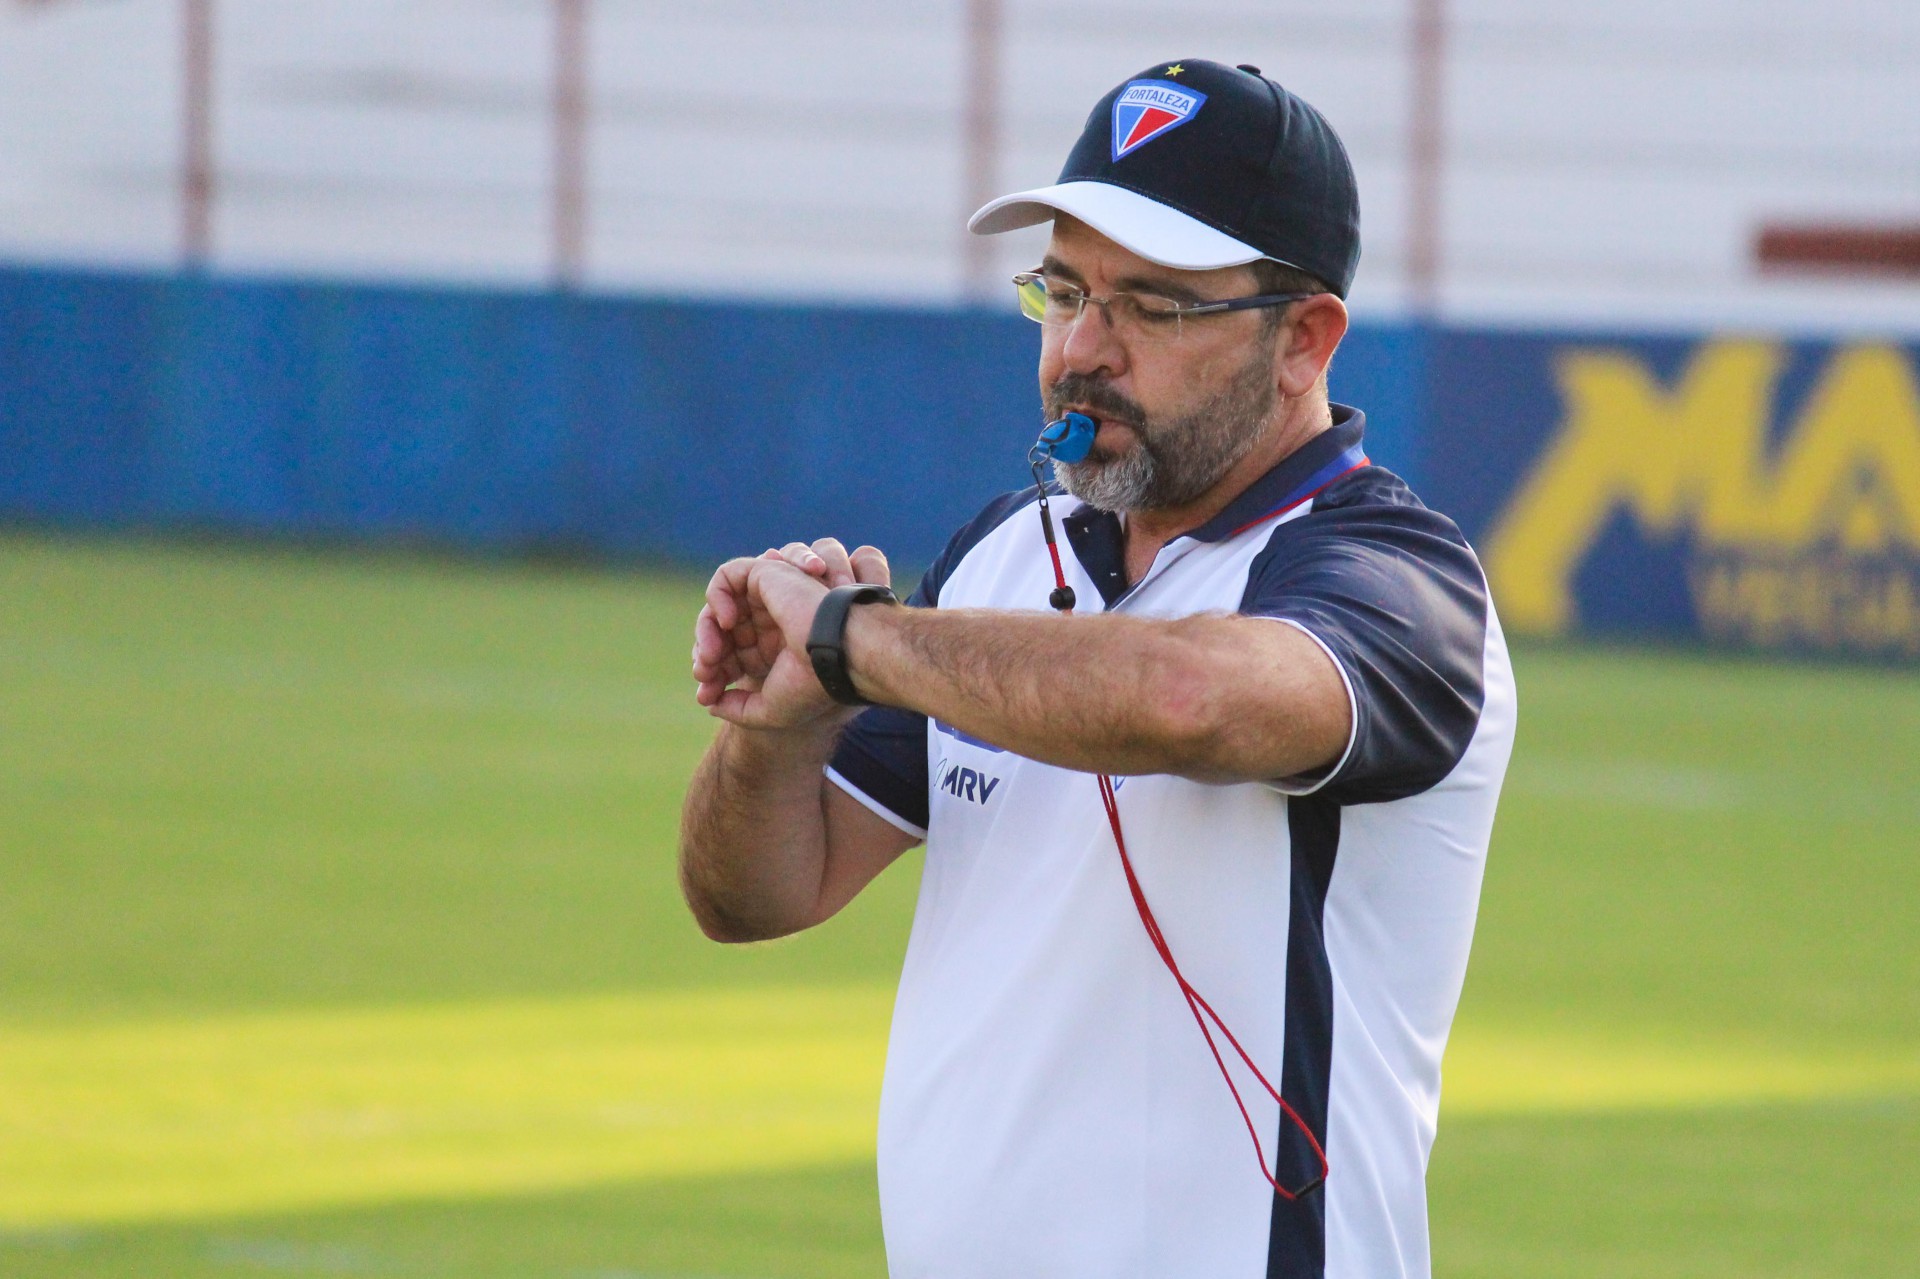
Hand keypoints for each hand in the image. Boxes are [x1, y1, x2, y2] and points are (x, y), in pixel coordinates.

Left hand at [692, 538, 890, 728]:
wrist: (836, 655)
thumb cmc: (812, 684)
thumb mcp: (770, 710)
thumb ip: (738, 709)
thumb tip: (709, 701)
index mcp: (777, 651)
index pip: (732, 656)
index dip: (714, 674)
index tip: (707, 695)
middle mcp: (773, 624)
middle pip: (724, 632)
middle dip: (707, 654)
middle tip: (703, 674)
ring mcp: (771, 599)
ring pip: (722, 606)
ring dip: (707, 629)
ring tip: (712, 653)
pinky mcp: (769, 575)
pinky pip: (728, 575)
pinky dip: (717, 596)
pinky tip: (726, 622)